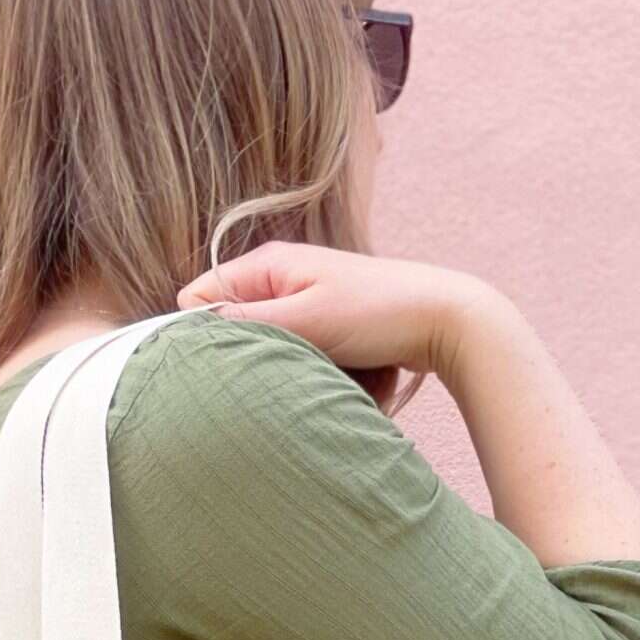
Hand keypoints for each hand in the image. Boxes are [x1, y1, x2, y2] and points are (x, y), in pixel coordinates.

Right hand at [177, 242, 489, 379]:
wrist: (446, 319)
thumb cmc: (377, 313)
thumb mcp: (305, 321)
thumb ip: (246, 324)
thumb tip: (193, 331)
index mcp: (267, 265)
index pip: (199, 298)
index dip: (201, 333)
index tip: (221, 363)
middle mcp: (281, 279)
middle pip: (235, 328)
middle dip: (252, 358)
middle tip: (282, 372)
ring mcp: (304, 303)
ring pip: (269, 349)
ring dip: (290, 369)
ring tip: (326, 371)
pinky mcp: (327, 327)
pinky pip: (303, 357)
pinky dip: (319, 370)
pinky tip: (346, 373)